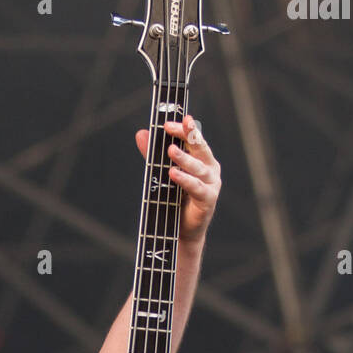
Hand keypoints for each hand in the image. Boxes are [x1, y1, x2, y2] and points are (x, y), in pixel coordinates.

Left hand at [135, 114, 220, 244]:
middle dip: (187, 135)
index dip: (185, 128)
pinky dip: (185, 180)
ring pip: (198, 167)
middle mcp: (210, 168)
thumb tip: (141, 134)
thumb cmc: (175, 200)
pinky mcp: (209, 199)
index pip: (194, 138)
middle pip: (200, 147)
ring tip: (170, 150)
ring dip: (184, 158)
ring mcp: (211, 184)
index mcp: (202, 158)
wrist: (182, 231)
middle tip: (172, 127)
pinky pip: (196, 187)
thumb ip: (153, 155)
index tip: (172, 121)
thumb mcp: (162, 173)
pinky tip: (172, 174)